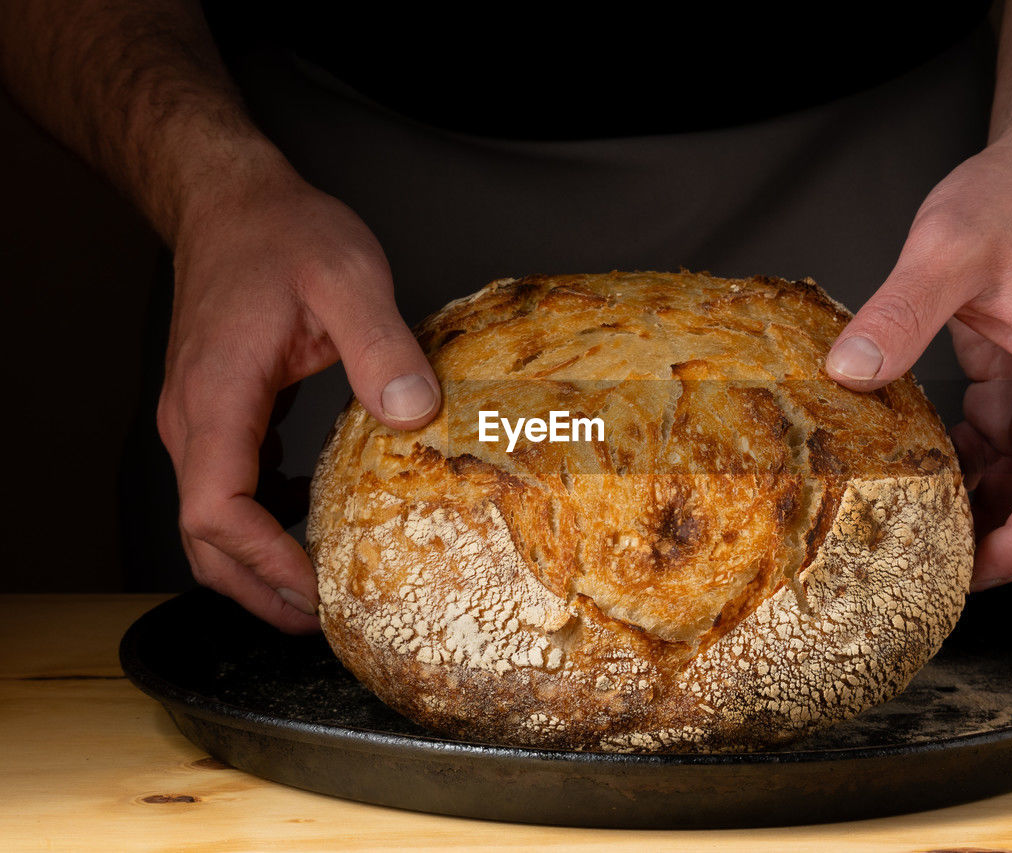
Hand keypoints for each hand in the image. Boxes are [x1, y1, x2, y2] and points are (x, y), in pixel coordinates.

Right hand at [156, 163, 440, 631]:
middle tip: (323, 620)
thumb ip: (382, 346)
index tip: (315, 590)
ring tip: (320, 590)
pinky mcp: (218, 412)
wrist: (232, 201)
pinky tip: (310, 518)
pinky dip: (261, 524)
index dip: (262, 562)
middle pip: (203, 540)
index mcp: (218, 397)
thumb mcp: (348, 278)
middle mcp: (194, 420)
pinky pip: (227, 489)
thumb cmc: (281, 233)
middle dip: (258, 588)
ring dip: (257, 564)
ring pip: (210, 522)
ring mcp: (200, 420)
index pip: (216, 511)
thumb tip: (415, 417)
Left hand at [825, 126, 1011, 590]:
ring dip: (976, 509)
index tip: (974, 571)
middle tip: (923, 566)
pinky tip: (917, 472)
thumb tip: (851, 375)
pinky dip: (964, 467)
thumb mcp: (948, 248)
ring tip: (909, 529)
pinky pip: (998, 446)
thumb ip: (902, 314)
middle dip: (996, 542)